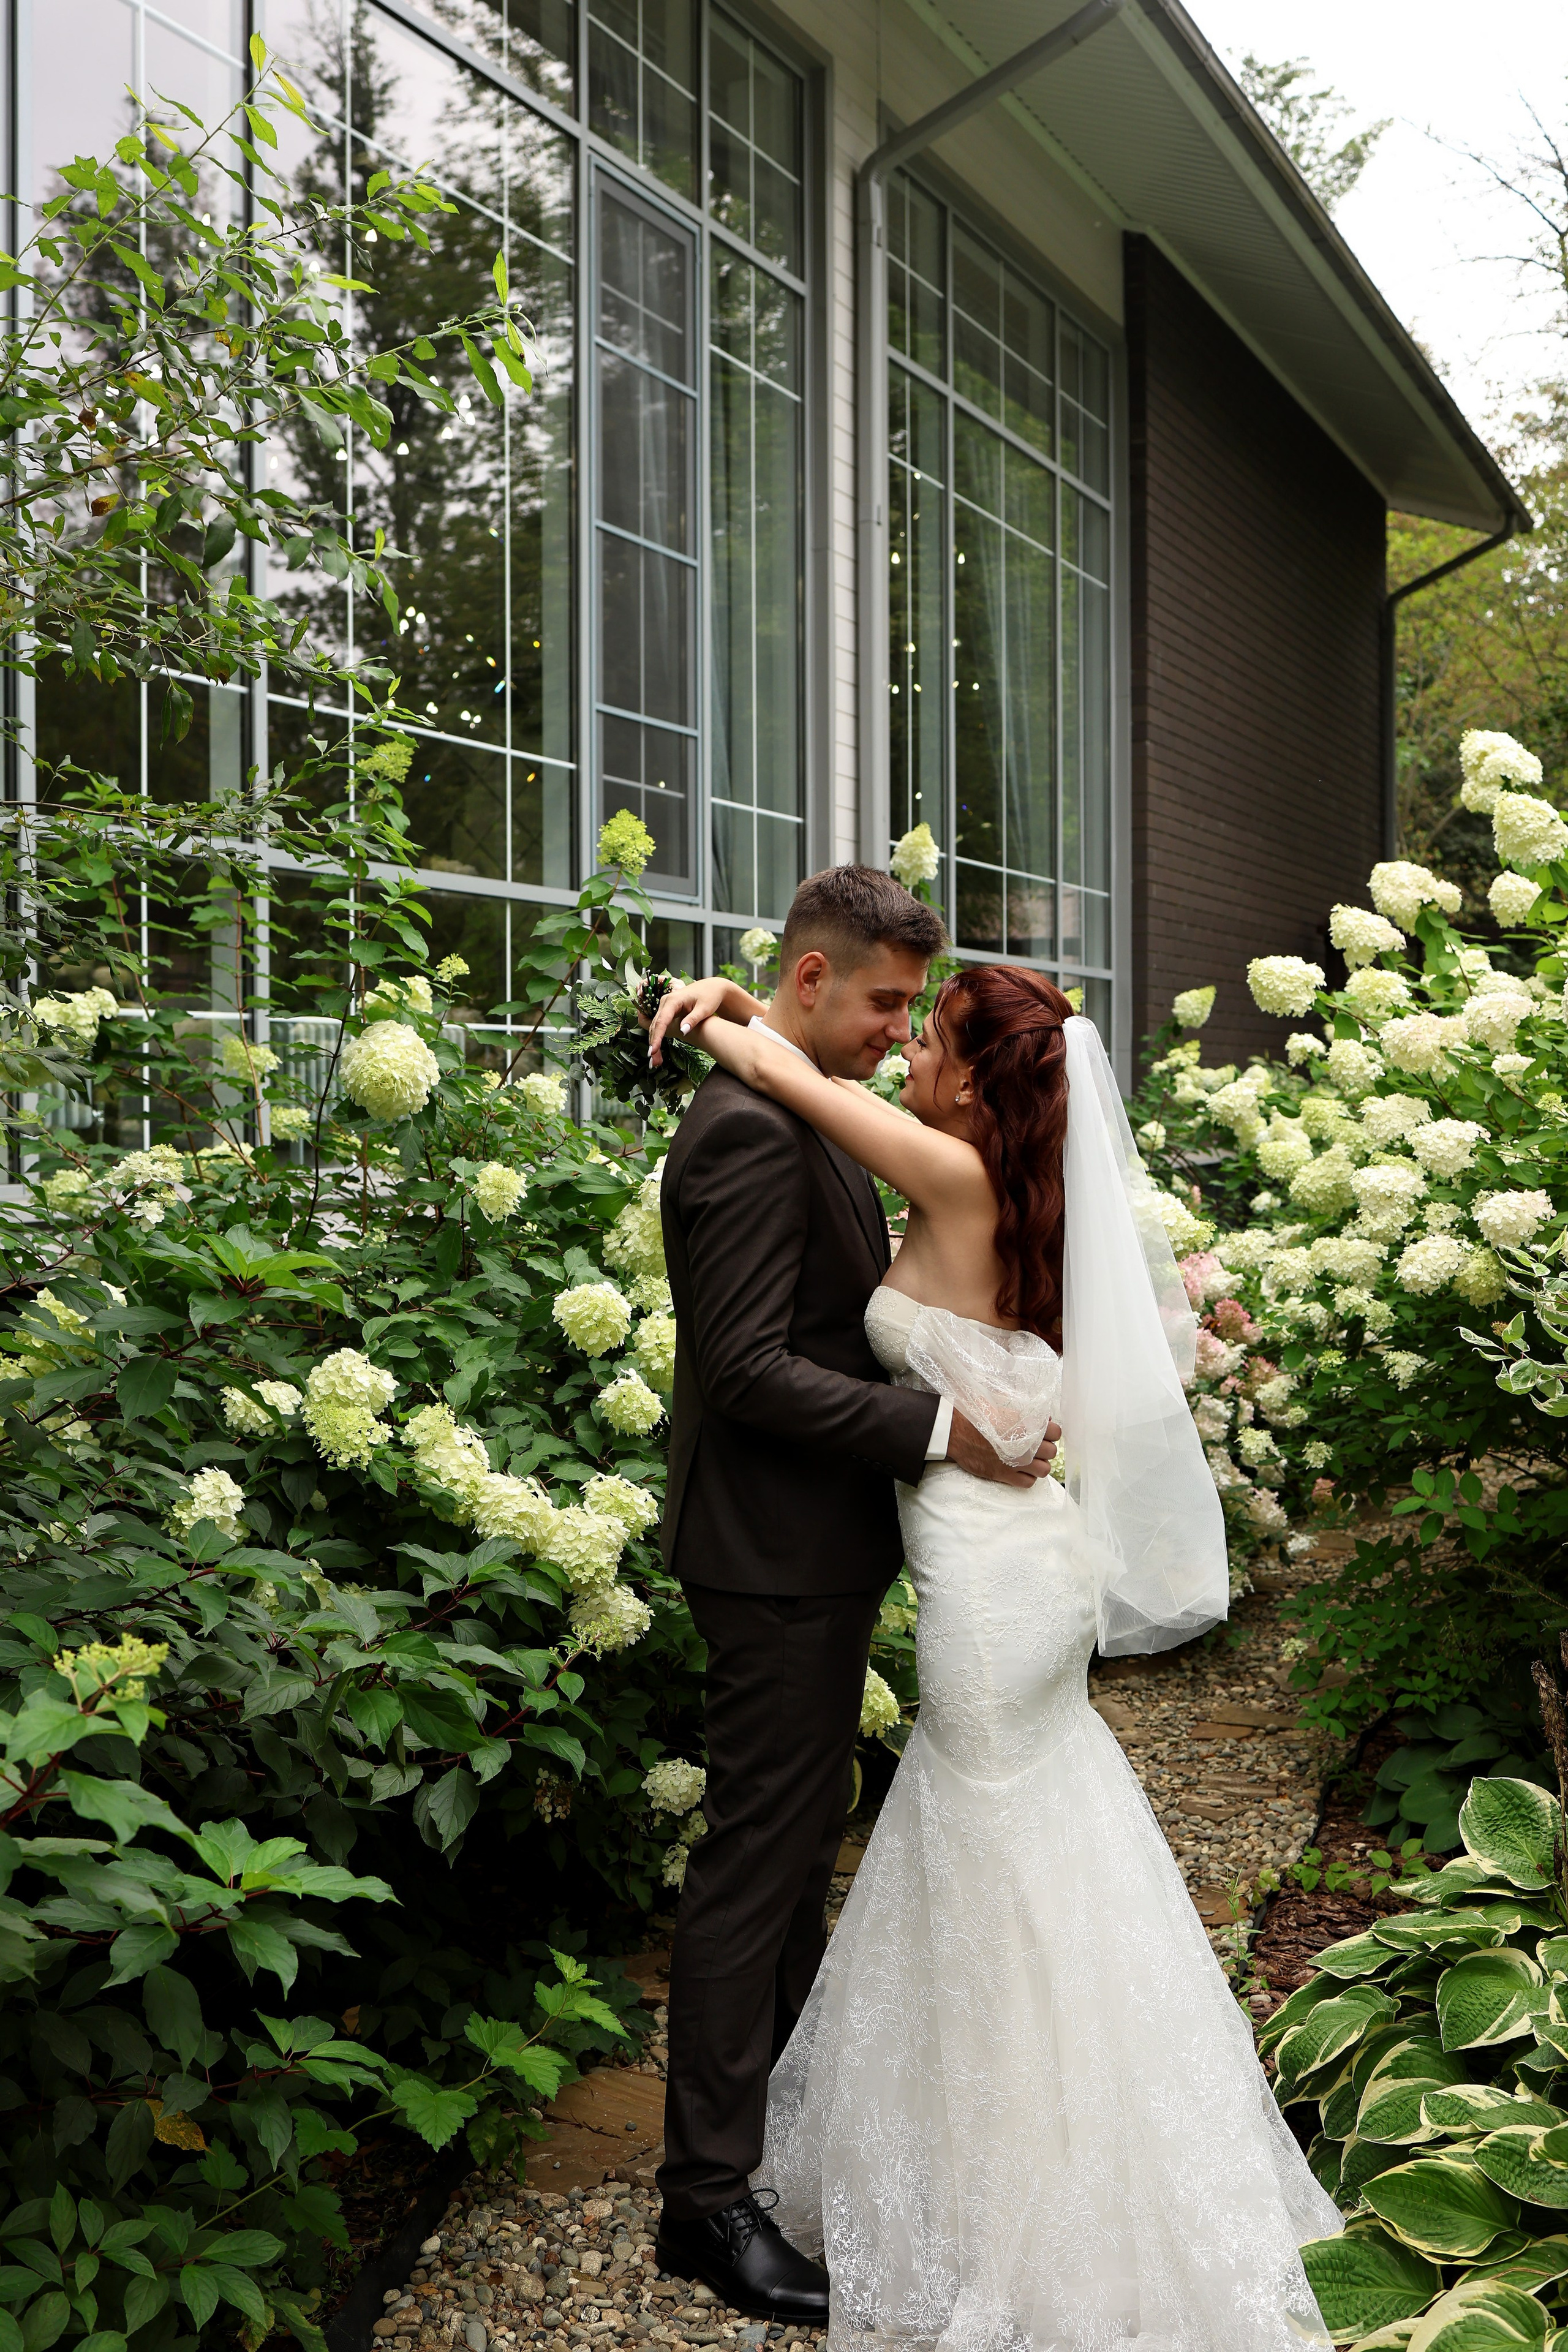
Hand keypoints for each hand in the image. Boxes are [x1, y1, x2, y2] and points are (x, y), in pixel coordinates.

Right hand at [646, 978, 731, 1067]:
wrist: (712, 988)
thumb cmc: (710, 996)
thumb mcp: (704, 1009)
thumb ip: (693, 1019)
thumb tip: (683, 1031)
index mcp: (674, 1000)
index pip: (662, 1021)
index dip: (657, 1036)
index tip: (654, 1050)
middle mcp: (666, 1001)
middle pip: (655, 1025)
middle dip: (653, 1043)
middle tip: (653, 1061)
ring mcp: (665, 1006)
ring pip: (655, 1026)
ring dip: (654, 1042)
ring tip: (655, 1060)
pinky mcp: (668, 1010)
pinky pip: (660, 1025)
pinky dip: (658, 1037)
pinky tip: (657, 1050)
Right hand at [946, 1409, 1060, 1487]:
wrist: (954, 1430)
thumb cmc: (975, 1413)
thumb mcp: (1000, 1401)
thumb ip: (1024, 1408)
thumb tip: (1041, 1416)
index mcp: (1027, 1425)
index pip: (1056, 1433)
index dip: (1051, 1432)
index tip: (1044, 1432)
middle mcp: (1026, 1446)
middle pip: (1052, 1452)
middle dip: (1045, 1448)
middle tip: (1035, 1445)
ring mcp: (1016, 1463)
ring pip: (1043, 1470)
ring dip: (1038, 1464)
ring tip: (1029, 1459)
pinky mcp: (1005, 1475)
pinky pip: (1028, 1482)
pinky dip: (1027, 1477)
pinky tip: (1020, 1469)